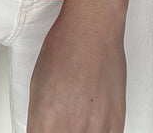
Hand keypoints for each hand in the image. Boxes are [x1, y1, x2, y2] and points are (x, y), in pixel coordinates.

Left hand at [27, 16, 125, 132]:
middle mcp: (71, 128)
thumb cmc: (64, 47)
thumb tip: (44, 129)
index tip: (47, 129)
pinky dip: (98, 132)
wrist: (92, 29)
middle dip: (60, 131)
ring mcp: (96, 127)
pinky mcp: (116, 122)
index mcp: (45, 122)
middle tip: (61, 121)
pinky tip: (93, 123)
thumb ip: (41, 118)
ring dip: (80, 131)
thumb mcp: (37, 86)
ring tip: (78, 118)